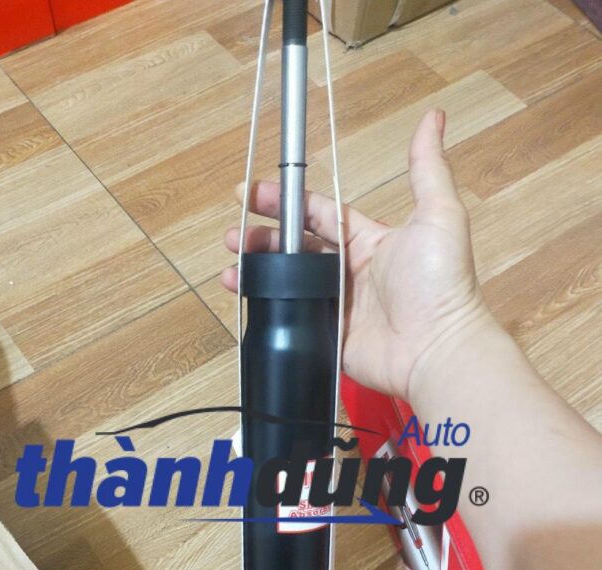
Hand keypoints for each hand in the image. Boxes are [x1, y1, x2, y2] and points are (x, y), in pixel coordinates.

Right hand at [222, 109, 495, 402]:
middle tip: (234, 233)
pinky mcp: (326, 335)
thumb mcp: (438, 215)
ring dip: (257, 268)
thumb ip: (427, 168)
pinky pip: (288, 315)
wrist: (436, 349)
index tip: (252, 192)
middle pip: (295, 246)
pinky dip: (262, 305)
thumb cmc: (440, 282)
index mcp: (368, 240)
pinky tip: (241, 292)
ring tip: (231, 261)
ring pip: (286, 281)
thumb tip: (432, 118)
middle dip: (262, 236)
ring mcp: (335, 305)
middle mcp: (348, 271)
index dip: (285, 201)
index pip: (317, 213)